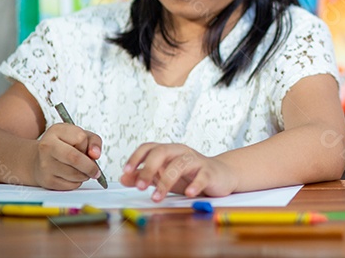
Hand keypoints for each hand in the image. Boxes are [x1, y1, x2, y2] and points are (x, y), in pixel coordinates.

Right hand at [33, 123, 103, 189]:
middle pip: (75, 158)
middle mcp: (47, 146)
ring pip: (74, 174)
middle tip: (95, 170)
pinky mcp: (46, 180)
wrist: (39, 159)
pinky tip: (73, 177)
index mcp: (56, 131)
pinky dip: (77, 183)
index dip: (87, 146)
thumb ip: (94, 141)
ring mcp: (45, 164)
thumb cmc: (64, 146)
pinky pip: (69, 185)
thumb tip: (95, 154)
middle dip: (90, 166)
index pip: (80, 138)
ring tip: (83, 171)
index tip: (86, 150)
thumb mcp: (80, 136)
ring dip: (84, 175)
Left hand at [121, 143, 238, 200]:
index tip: (126, 171)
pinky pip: (202, 176)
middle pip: (162, 151)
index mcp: (169, 151)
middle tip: (139, 186)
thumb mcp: (164, 175)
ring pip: (180, 164)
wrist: (221, 175)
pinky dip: (194, 184)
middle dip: (148, 168)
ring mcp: (196, 161)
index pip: (149, 147)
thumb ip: (144, 176)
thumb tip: (123, 177)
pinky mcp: (209, 172)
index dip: (136, 157)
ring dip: (166, 181)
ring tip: (157, 197)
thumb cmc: (190, 175)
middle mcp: (181, 152)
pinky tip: (188, 193)